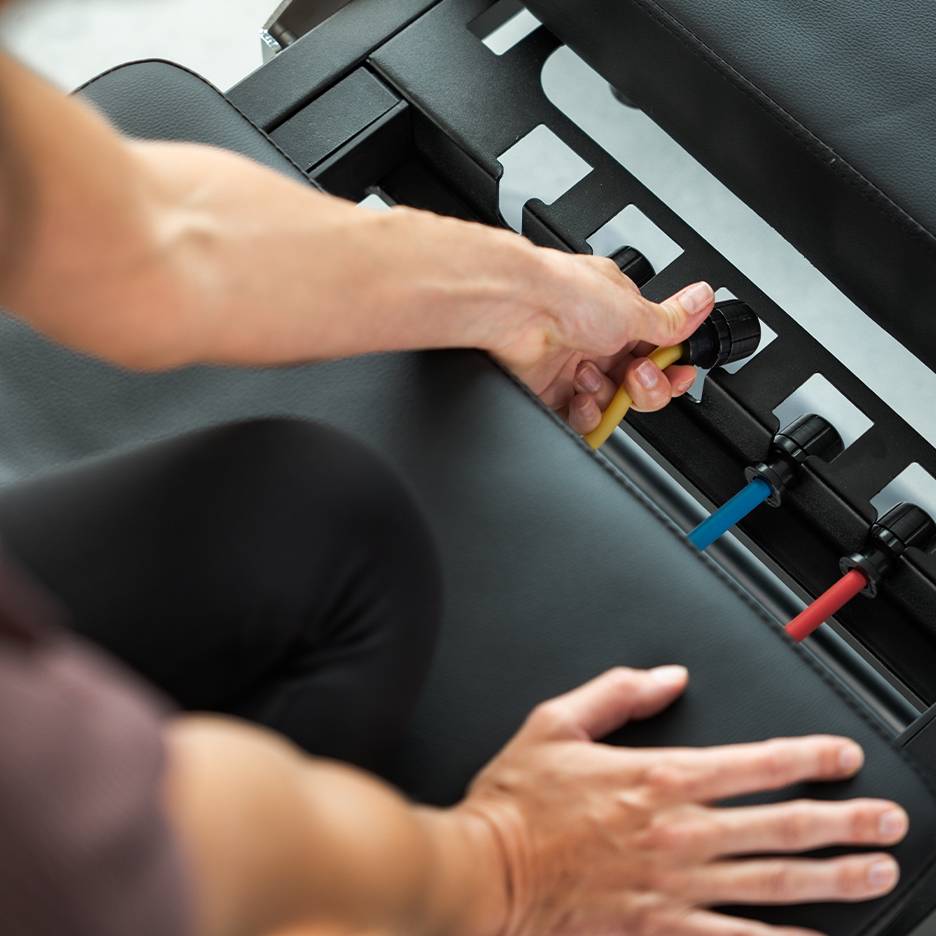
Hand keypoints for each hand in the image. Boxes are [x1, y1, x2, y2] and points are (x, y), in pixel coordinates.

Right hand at [456, 667, 907, 935]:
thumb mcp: (556, 721)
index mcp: (658, 777)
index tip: (842, 756)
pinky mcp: (660, 928)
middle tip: (889, 822)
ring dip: (833, 878)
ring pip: (773, 882)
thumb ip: (618, 692)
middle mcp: (678, 832)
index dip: (808, 757)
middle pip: (780, 825)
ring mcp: (675, 886)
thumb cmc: (519, 802)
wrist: (487, 873)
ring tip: (877, 873)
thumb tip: (668, 677)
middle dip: (844, 822)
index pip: (755, 763)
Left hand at [483, 248, 714, 433]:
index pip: (657, 351)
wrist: (515, 308)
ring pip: (610, 403)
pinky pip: (579, 419)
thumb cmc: (563, 293)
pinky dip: (585, 414)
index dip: (670, 368)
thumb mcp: (632, 307)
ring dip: (607, 394)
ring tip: (590, 374)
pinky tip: (579, 395)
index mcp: (619, 314)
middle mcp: (596, 340)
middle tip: (635, 375)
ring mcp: (571, 367)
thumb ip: (671, 319)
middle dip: (643, 386)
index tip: (677, 374)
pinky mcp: (549, 391)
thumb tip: (703, 300)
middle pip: (636, 383)